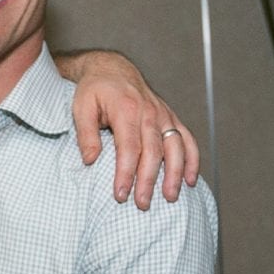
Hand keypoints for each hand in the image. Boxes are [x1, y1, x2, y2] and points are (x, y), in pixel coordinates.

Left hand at [58, 50, 199, 208]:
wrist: (113, 69)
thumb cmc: (95, 90)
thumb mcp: (81, 107)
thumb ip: (85, 134)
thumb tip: (91, 160)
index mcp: (127, 110)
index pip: (129, 148)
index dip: (126, 174)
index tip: (120, 195)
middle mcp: (150, 113)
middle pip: (154, 152)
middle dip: (149, 181)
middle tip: (142, 204)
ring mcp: (163, 116)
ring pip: (176, 148)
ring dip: (175, 174)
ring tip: (170, 197)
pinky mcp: (171, 119)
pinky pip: (187, 140)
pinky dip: (192, 160)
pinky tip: (190, 180)